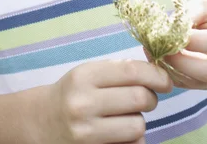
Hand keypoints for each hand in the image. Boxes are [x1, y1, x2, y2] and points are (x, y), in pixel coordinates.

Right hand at [39, 59, 171, 143]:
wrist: (40, 122)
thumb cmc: (72, 93)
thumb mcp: (87, 73)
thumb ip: (117, 71)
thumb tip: (156, 72)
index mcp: (84, 76)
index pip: (132, 71)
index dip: (156, 75)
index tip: (166, 81)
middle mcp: (83, 103)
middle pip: (140, 98)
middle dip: (150, 98)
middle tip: (146, 98)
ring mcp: (86, 132)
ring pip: (138, 126)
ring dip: (139, 121)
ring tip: (126, 116)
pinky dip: (132, 140)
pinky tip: (119, 133)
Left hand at [159, 0, 206, 89]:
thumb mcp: (206, 2)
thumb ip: (190, 14)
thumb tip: (168, 29)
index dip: (197, 41)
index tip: (172, 34)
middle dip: (183, 63)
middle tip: (160, 50)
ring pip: (203, 83)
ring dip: (176, 71)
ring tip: (156, 54)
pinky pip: (195, 85)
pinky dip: (176, 76)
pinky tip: (162, 62)